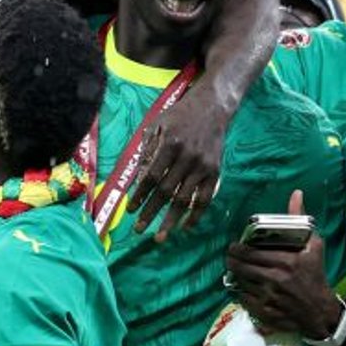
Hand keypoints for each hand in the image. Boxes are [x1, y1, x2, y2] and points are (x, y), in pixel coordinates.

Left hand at [131, 85, 228, 239]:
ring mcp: (203, 167)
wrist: (212, 108)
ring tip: (159, 236)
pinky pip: (205, 199)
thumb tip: (139, 178)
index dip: (140, 195)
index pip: (152, 176)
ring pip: (185, 200)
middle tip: (139, 230)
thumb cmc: (179, 115)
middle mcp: (187, 158)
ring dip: (171, 220)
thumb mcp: (157, 125)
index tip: (131, 210)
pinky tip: (185, 227)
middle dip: (151, 213)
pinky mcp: (215, 172)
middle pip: (166, 192)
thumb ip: (148, 149)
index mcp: (170, 144)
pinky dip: (195, 215)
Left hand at [223, 191, 342, 337]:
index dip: (237, 249)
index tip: (234, 246)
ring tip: (236, 270)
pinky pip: (244, 300)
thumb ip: (300, 219)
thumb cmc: (316, 275)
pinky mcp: (266, 313)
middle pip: (241, 267)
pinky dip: (241, 293)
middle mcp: (276, 280)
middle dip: (232, 260)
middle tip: (229, 256)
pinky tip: (243, 287)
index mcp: (286, 262)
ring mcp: (270, 298)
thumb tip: (296, 193)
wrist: (321, 312)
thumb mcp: (313, 245)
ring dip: (236, 276)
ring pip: (241, 283)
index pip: (250, 253)